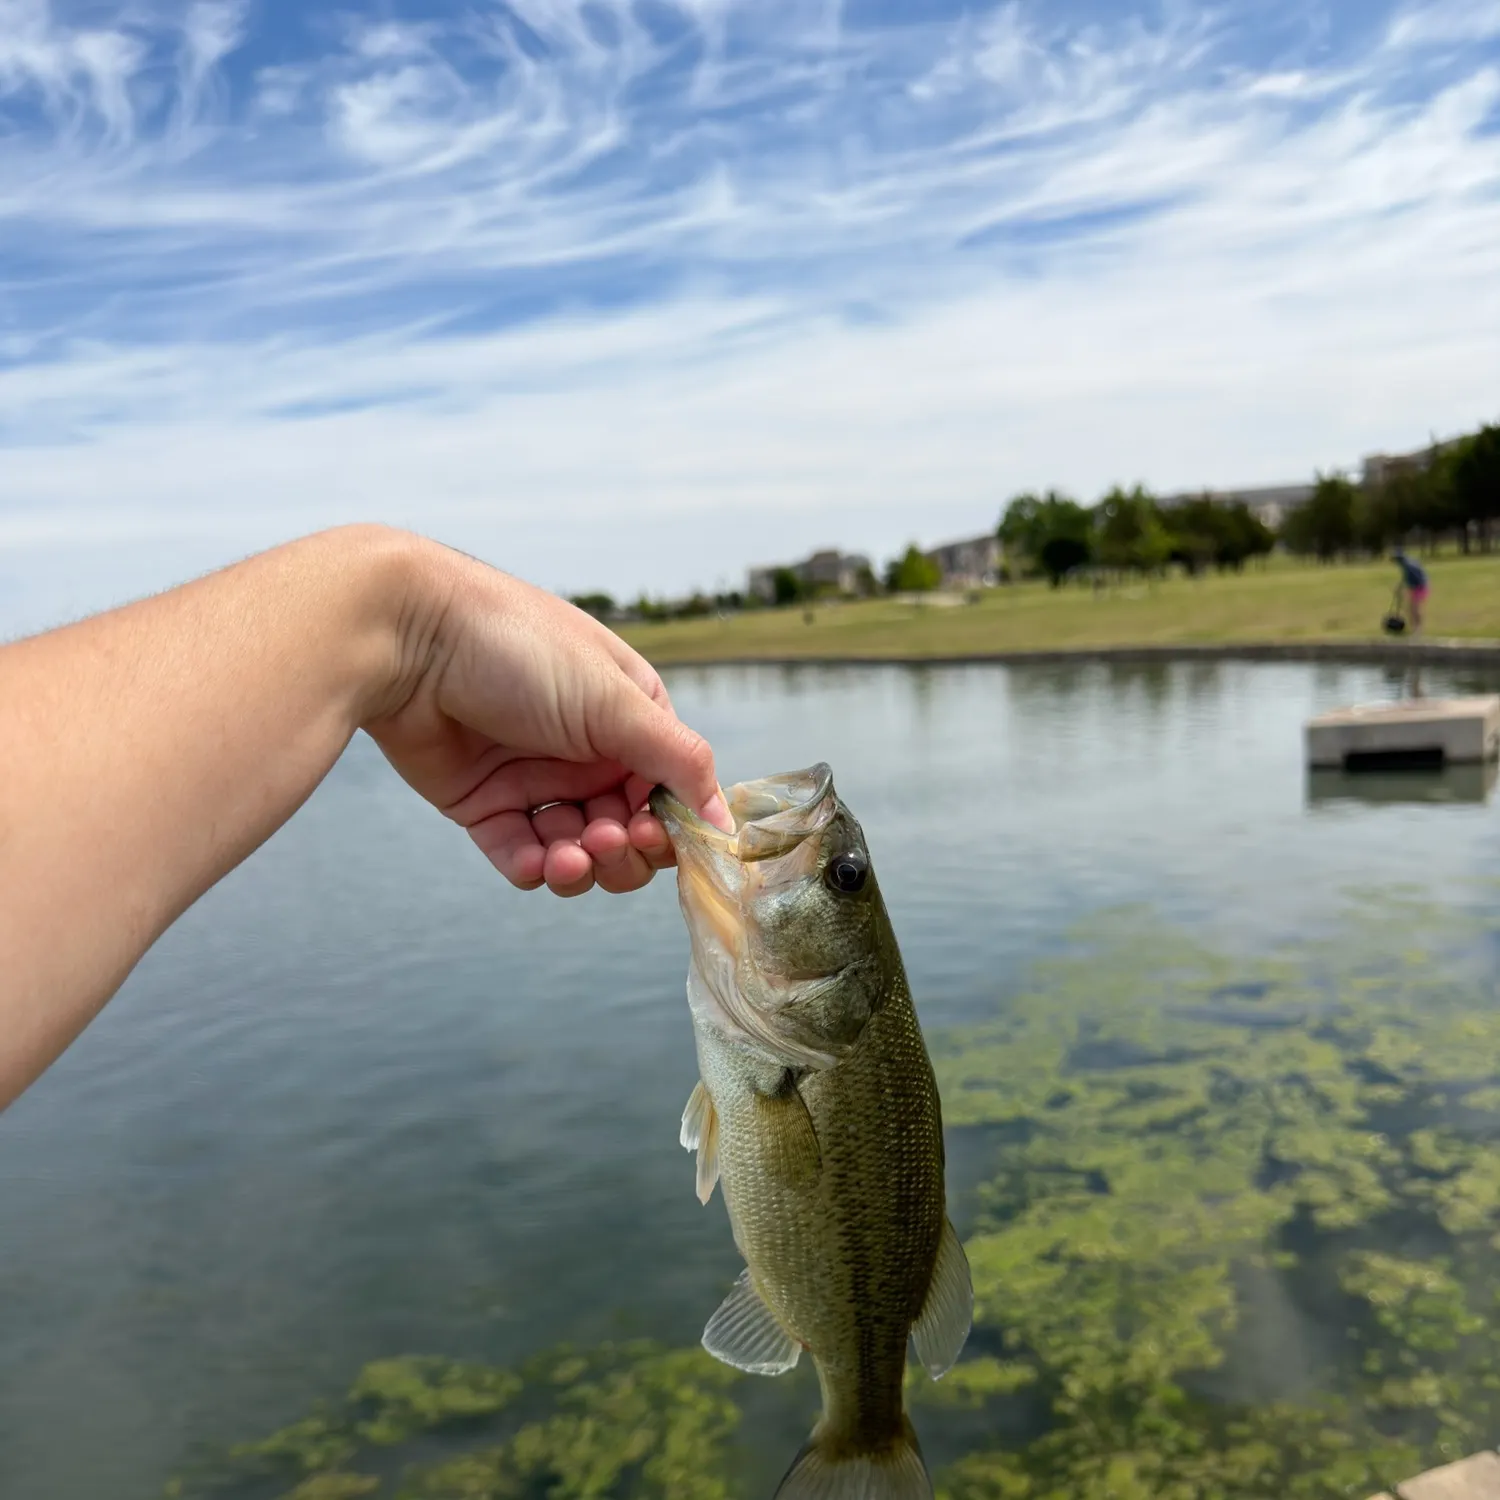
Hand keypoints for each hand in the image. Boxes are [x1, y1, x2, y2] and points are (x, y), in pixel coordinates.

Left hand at [365, 538, 730, 896]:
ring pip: (579, 850)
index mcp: (630, 717)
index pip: (670, 791)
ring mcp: (535, 778)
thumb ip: (679, 763)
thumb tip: (727, 823)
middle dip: (626, 850)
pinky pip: (523, 854)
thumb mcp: (617, 701)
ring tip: (569, 856)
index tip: (657, 836)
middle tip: (610, 841)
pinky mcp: (484, 803)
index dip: (671, 825)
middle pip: (628, 831)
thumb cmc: (519, 647)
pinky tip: (540, 861)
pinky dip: (537, 867)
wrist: (407, 636)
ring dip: (583, 864)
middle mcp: (587, 749)